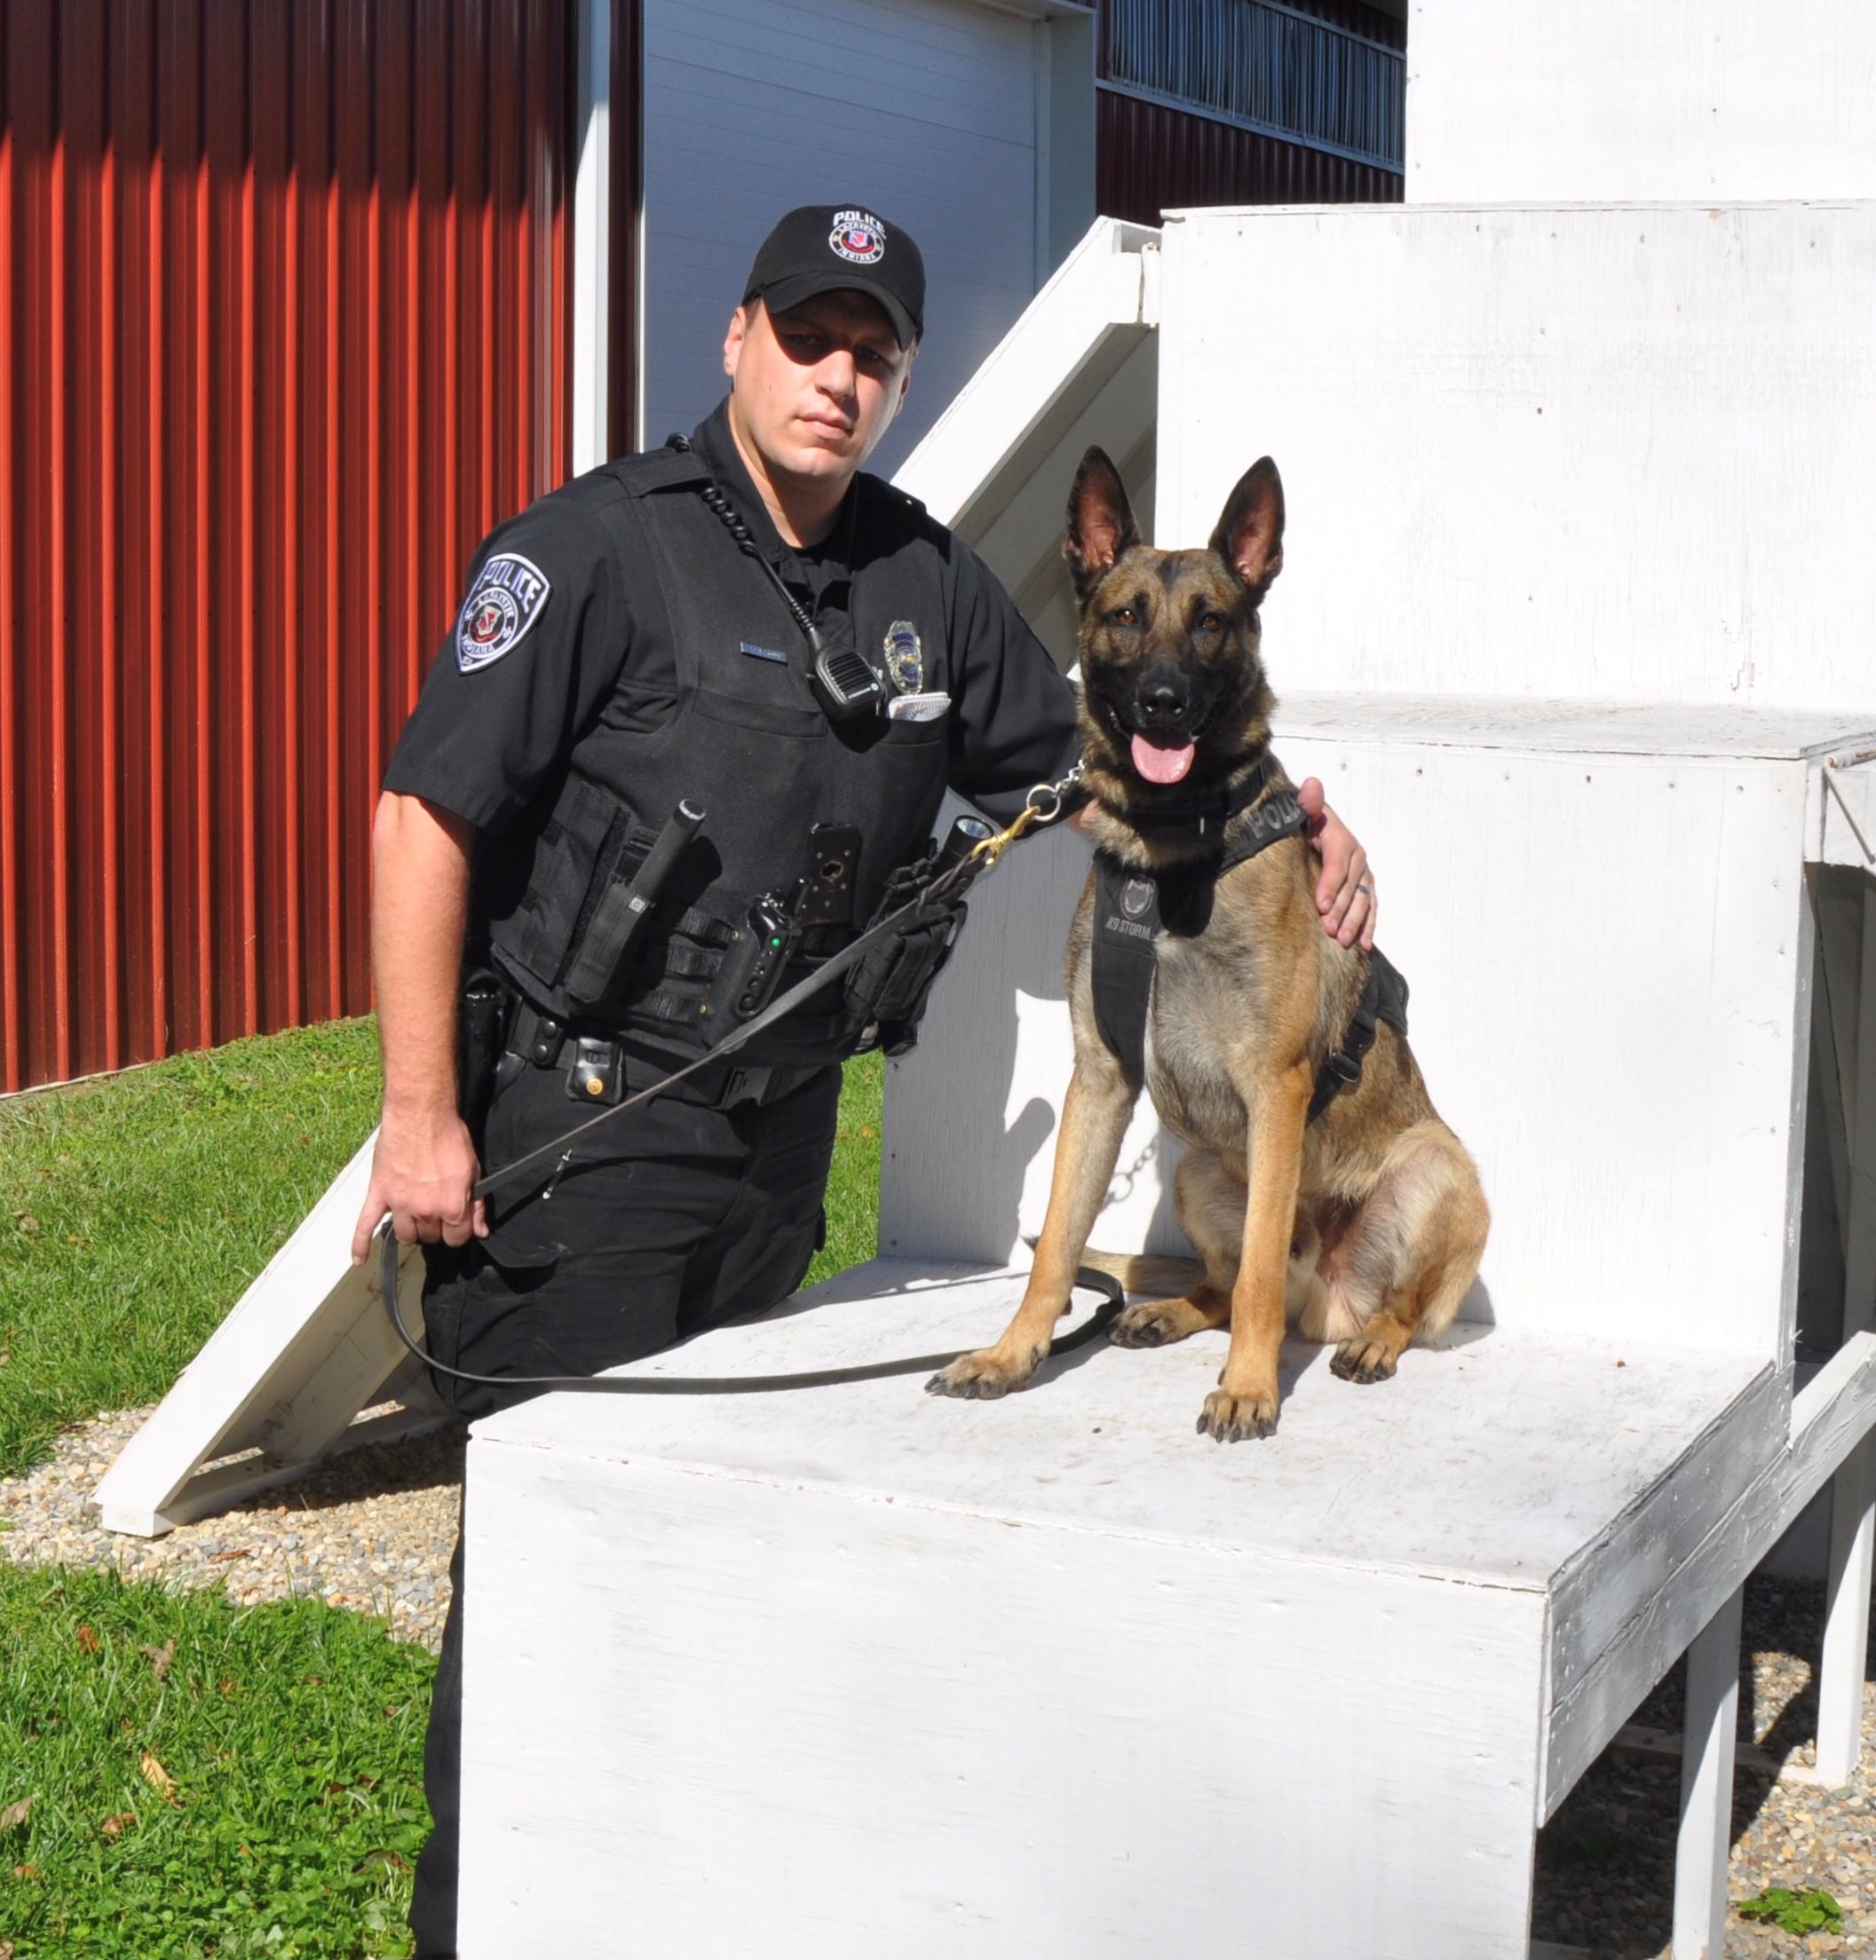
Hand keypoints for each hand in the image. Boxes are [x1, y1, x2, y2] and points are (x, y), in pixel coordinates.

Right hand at [348, 1104, 486, 1262]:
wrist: (420, 1114)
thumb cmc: (450, 1137)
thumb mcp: (474, 1170)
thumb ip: (477, 1205)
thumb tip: (481, 1231)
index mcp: (452, 1206)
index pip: (456, 1238)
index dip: (458, 1232)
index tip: (457, 1224)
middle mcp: (425, 1210)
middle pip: (430, 1237)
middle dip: (435, 1227)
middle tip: (436, 1209)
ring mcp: (399, 1204)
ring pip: (405, 1235)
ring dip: (411, 1229)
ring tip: (415, 1216)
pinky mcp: (379, 1194)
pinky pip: (365, 1225)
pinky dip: (360, 1244)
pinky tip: (359, 1259)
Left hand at [1296, 777, 1374, 949]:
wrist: (1313, 827)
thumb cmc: (1304, 823)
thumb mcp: (1302, 811)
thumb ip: (1306, 803)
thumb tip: (1311, 786)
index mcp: (1341, 839)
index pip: (1338, 863)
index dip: (1331, 885)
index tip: (1321, 905)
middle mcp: (1357, 856)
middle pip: (1352, 886)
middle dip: (1341, 909)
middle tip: (1329, 929)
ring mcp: (1364, 873)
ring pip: (1363, 900)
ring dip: (1355, 922)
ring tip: (1343, 941)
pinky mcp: (1365, 886)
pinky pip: (1371, 907)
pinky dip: (1369, 926)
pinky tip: (1365, 945)